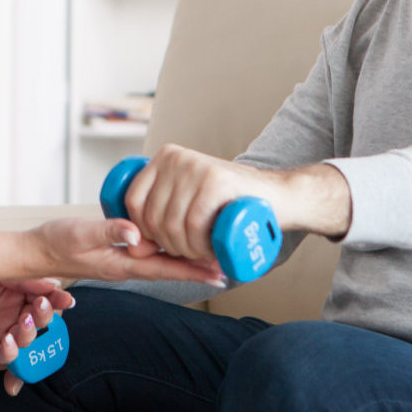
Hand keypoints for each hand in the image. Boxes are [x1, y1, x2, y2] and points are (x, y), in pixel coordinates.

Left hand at [0, 280, 71, 396]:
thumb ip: (24, 280)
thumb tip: (53, 285)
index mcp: (20, 294)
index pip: (45, 300)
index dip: (56, 301)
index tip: (66, 300)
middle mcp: (13, 314)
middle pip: (40, 323)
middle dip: (44, 319)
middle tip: (39, 308)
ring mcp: (1, 332)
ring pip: (25, 341)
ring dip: (28, 335)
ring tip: (22, 323)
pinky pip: (4, 357)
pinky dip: (10, 352)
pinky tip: (8, 341)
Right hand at [30, 216, 225, 285]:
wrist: (34, 251)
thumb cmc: (55, 241)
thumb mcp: (80, 233)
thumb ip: (108, 230)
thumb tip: (137, 233)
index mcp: (121, 263)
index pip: (165, 269)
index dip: (192, 271)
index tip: (218, 272)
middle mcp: (125, 266)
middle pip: (169, 270)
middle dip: (197, 270)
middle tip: (225, 268)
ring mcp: (121, 262)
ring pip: (161, 264)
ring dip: (185, 264)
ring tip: (209, 260)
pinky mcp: (115, 255)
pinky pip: (148, 258)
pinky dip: (167, 255)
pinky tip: (175, 248)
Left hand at [125, 144, 281, 261]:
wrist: (279, 195)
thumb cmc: (231, 204)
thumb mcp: (190, 202)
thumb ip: (161, 217)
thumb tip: (132, 249)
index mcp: (165, 157)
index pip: (133, 200)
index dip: (143, 231)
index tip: (164, 245)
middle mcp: (176, 157)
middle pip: (152, 216)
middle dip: (169, 246)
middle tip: (191, 253)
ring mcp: (196, 167)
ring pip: (172, 224)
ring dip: (186, 250)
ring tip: (202, 254)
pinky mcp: (216, 182)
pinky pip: (193, 224)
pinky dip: (199, 246)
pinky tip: (210, 251)